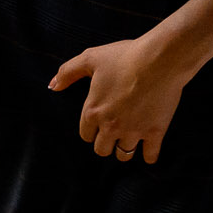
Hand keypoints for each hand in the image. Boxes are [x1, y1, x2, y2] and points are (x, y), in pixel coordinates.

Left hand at [50, 35, 190, 164]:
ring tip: (130, 138)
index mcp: (93, 111)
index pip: (86, 135)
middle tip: (114, 131)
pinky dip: (148, 155)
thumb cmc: (125, 56)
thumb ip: (68, 72)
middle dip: (106, 141)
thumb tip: (52, 86)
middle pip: (102, 150)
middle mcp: (110, 126)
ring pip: (124, 155)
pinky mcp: (154, 132)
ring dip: (125, 148)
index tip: (100, 122)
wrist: (159, 58)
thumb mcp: (91, 57)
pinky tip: (148, 148)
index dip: (92, 129)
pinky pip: (149, 156)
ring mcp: (133, 131)